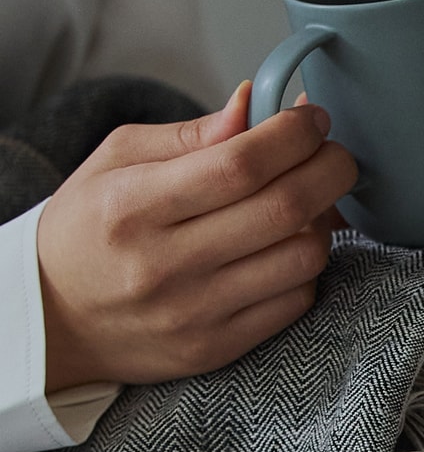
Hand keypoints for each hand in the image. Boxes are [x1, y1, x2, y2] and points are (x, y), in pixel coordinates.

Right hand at [35, 82, 356, 390]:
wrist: (60, 319)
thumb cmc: (91, 228)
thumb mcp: (118, 162)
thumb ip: (190, 135)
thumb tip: (253, 105)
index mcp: (134, 205)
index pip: (239, 165)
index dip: (292, 136)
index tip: (314, 119)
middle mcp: (166, 263)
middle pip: (283, 209)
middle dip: (329, 170)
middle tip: (335, 155)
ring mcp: (198, 311)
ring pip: (302, 258)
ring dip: (322, 222)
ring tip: (308, 203)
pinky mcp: (221, 347)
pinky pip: (296, 301)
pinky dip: (306, 267)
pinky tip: (288, 247)